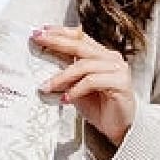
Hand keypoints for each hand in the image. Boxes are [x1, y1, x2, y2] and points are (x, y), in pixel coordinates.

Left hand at [33, 25, 136, 147]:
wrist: (118, 128)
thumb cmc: (99, 106)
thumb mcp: (76, 85)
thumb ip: (65, 71)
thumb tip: (43, 58)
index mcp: (101, 55)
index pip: (79, 37)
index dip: (60, 32)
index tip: (41, 31)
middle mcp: (111, 58)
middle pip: (80, 45)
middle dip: (56, 42)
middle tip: (38, 40)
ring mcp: (118, 69)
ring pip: (84, 65)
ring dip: (62, 76)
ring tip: (47, 86)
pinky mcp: (121, 82)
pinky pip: (92, 81)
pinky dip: (76, 89)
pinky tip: (66, 98)